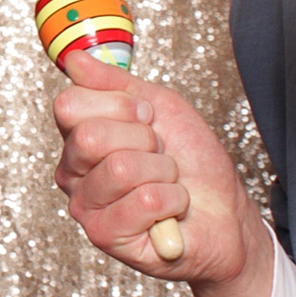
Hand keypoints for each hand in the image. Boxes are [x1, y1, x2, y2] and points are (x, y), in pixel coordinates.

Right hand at [52, 49, 274, 296]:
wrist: (226, 213)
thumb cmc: (193, 163)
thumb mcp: (161, 108)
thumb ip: (115, 84)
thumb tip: (74, 61)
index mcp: (79, 137)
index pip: (69, 104)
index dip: (120, 105)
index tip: (148, 117)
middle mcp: (73, 172)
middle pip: (89, 136)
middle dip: (144, 139)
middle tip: (160, 154)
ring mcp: (86, 206)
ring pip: (120, 169)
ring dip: (163, 172)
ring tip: (168, 183)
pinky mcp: (106, 236)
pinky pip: (144, 200)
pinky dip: (173, 200)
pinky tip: (171, 210)